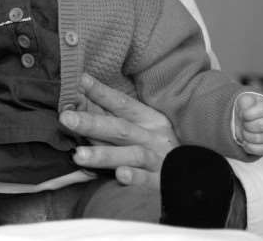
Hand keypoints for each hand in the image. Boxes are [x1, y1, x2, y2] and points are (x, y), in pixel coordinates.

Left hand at [59, 73, 177, 188]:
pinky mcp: (161, 183)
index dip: (101, 92)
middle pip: (119, 128)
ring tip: (78, 155)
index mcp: (148, 119)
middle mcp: (152, 137)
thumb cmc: (160, 147)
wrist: (197, 175)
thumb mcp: (144, 127)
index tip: (79, 80)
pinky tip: (120, 175)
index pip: (121, 103)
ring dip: (104, 154)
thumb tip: (79, 100)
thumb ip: (115, 117)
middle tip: (65, 118)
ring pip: (130, 155)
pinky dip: (135, 178)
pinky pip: (148, 180)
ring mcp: (157, 160)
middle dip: (91, 122)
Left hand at [233, 92, 262, 155]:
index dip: (249, 113)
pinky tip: (245, 141)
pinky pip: (259, 150)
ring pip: (259, 138)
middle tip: (243, 123)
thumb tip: (246, 104)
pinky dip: (248, 146)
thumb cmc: (246, 108)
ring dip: (246, 135)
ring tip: (244, 131)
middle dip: (247, 124)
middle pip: (261, 125)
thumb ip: (245, 100)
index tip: (243, 113)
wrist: (246, 119)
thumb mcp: (244, 101)